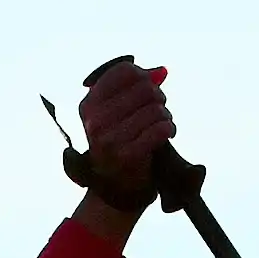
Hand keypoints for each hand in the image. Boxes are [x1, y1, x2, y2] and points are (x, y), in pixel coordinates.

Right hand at [71, 59, 180, 237]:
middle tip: (158, 109)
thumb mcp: (115, 113)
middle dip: (158, 97)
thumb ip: (135, 89)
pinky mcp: (127, 155)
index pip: (123, 71)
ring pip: (155, 109)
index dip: (143, 75)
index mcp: (89, 105)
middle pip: (144, 88)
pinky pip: (160, 129)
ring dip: (165, 115)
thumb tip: (162, 71)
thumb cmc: (119, 142)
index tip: (147, 87)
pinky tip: (166, 134)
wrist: (115, 186)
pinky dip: (169, 129)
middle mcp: (95, 121)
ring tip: (161, 124)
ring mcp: (109, 139)